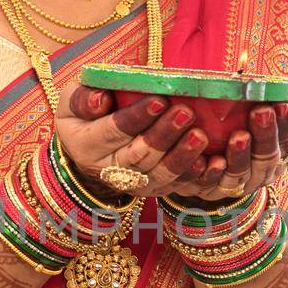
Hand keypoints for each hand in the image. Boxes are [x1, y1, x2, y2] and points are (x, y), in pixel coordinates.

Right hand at [54, 79, 287, 204]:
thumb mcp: (72, 101)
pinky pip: (177, 187)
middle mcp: (108, 171)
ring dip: (183, 157)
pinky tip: (215, 162)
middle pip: (139, 156)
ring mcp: (134, 184)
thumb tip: (101, 98)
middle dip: (164, 135)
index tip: (158, 98)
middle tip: (187, 112)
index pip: (112, 131)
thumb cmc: (84, 114)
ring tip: (202, 136)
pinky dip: (196, 176)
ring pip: (160, 175)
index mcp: (86, 145)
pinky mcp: (155, 190)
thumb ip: (84, 97)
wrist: (87, 147)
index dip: (135, 117)